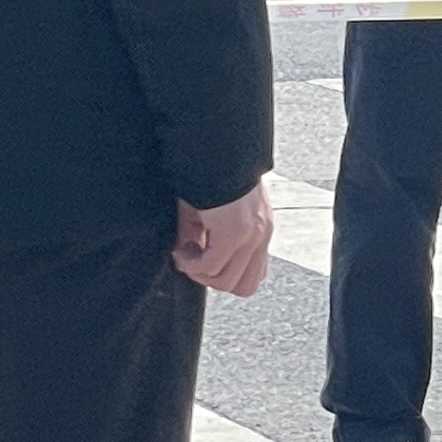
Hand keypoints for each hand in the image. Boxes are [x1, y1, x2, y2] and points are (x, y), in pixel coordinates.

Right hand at [176, 181, 273, 297]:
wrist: (214, 155)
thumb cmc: (209, 178)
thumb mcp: (212, 214)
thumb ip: (208, 239)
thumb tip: (190, 258)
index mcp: (259, 231)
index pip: (253, 275)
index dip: (224, 276)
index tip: (202, 261)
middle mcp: (260, 235)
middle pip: (244, 287)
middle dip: (213, 281)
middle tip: (193, 262)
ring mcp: (251, 236)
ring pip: (226, 281)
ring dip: (199, 273)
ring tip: (185, 253)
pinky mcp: (235, 232)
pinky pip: (210, 266)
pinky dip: (190, 263)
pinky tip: (181, 248)